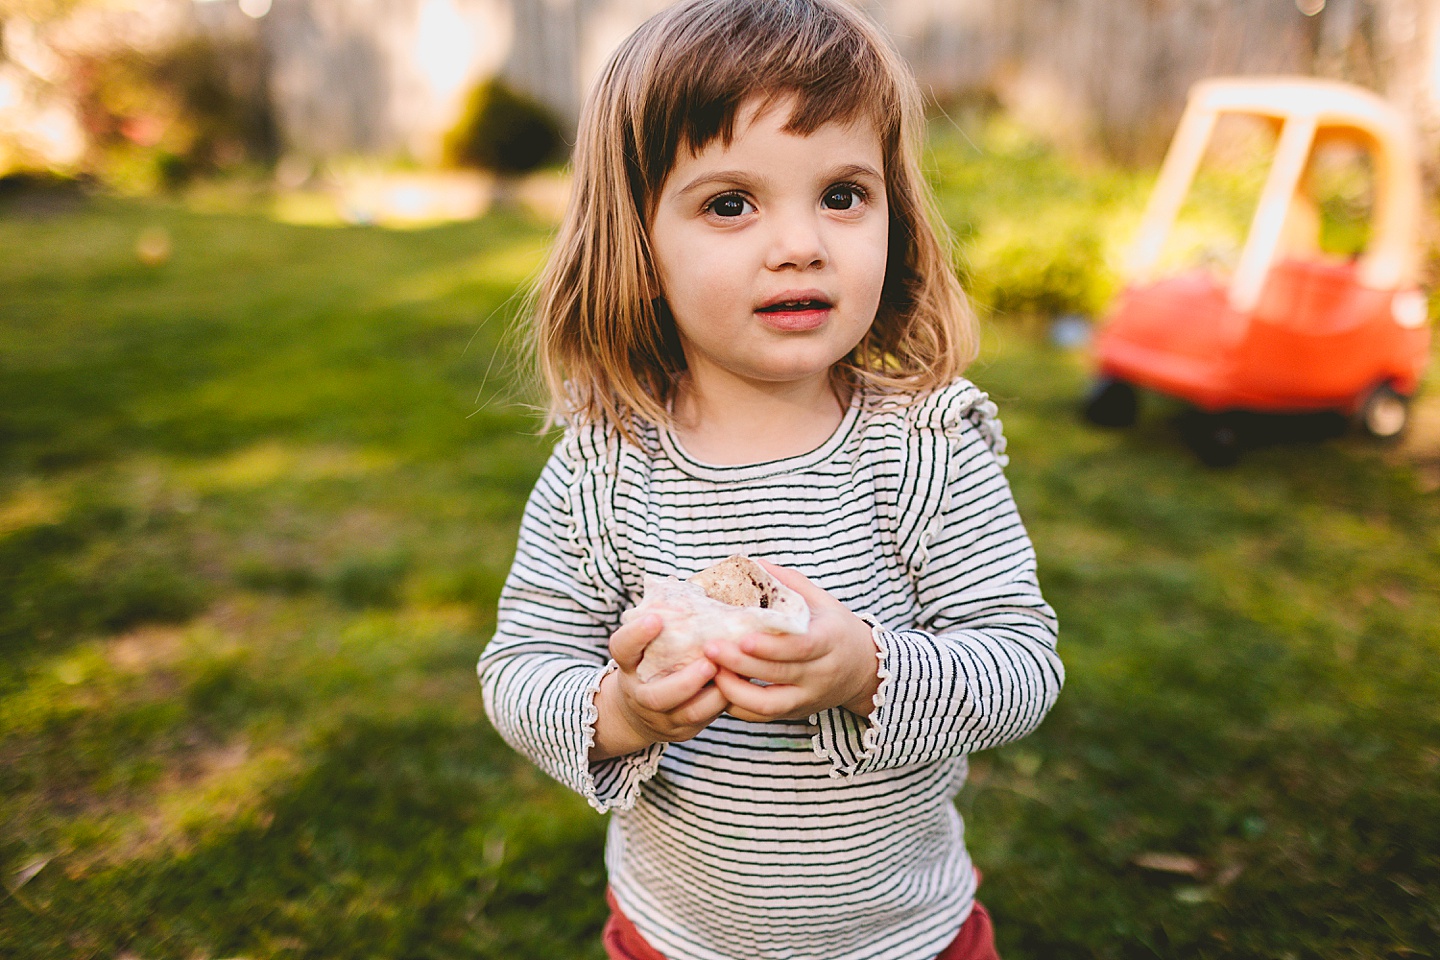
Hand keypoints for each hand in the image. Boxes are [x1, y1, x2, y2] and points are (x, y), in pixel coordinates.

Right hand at [589, 613, 729, 759]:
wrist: (642, 711)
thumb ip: (669, 620)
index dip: (635, 635)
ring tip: (731, 676)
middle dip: (683, 681)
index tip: (655, 619)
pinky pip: (702, 722)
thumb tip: (707, 578)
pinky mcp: (681, 730)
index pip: (621, 648)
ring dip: (709, 696)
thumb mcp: (652, 642)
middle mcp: (640, 693)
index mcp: (629, 664)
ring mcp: (660, 716)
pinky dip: (720, 705)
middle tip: (708, 662)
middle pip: (654, 695)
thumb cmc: (656, 659)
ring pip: (683, 713)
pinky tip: (738, 687)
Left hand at [703, 560, 879, 722]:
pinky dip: (738, 706)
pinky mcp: (796, 712)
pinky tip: (718, 688)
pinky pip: (764, 716)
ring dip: (735, 691)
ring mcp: (808, 696)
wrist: (865, 670)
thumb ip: (789, 582)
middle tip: (709, 648)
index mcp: (830, 640)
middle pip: (778, 674)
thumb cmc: (837, 628)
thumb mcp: (822, 600)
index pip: (801, 647)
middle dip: (740, 664)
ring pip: (769, 704)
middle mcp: (821, 672)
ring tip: (710, 671)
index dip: (771, 646)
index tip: (742, 638)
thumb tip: (753, 562)